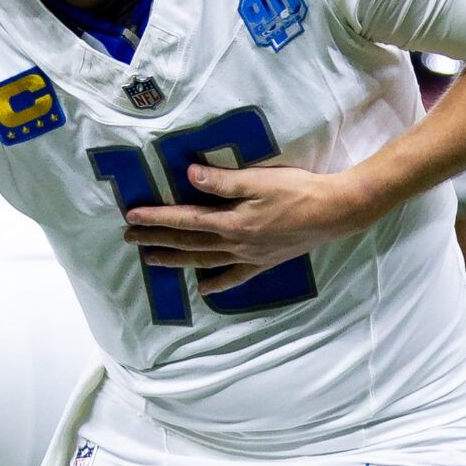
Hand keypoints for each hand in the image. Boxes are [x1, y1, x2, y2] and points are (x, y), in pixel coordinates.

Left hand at [123, 164, 377, 293]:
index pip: (185, 220)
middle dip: (157, 240)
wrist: (335, 213)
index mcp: (232, 222)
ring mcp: (250, 257)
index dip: (157, 219)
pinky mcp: (264, 262)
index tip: (131, 218)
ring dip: (176, 260)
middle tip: (130, 240)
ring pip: (205, 261)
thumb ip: (224, 180)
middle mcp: (236, 244)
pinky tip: (204, 289)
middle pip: (189, 243)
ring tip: (152, 260)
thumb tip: (189, 176)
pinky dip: (218, 284)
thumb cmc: (299, 190)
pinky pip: (235, 277)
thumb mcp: (260, 180)